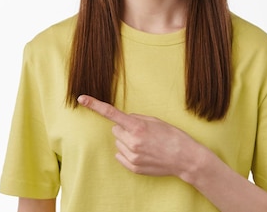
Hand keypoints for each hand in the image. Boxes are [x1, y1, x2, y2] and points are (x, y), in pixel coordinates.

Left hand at [77, 94, 204, 177]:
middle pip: (115, 130)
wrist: (185, 158)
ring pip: (118, 143)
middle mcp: (132, 142)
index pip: (111, 113)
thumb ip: (136, 118)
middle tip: (141, 132)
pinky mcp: (134, 167)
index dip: (95, 105)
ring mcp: (132, 156)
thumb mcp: (155, 120)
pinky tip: (143, 152)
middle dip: (124, 128)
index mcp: (137, 127)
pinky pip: (121, 156)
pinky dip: (128, 152)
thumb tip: (123, 120)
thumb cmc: (173, 136)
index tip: (81, 98)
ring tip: (145, 143)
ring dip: (127, 141)